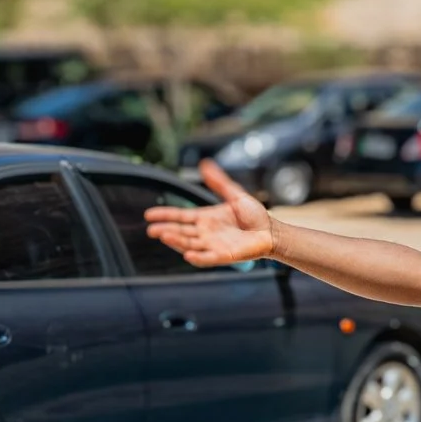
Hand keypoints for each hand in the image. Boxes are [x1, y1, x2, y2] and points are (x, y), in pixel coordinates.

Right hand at [145, 160, 274, 265]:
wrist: (271, 231)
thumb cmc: (254, 215)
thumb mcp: (235, 195)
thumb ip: (219, 182)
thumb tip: (205, 164)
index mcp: (205, 218)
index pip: (180, 217)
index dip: (165, 215)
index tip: (149, 215)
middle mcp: (206, 232)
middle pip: (181, 232)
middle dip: (166, 230)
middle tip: (151, 230)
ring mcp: (213, 244)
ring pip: (190, 244)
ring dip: (177, 241)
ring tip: (164, 236)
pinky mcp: (224, 255)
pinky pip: (208, 258)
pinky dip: (198, 258)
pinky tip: (188, 255)